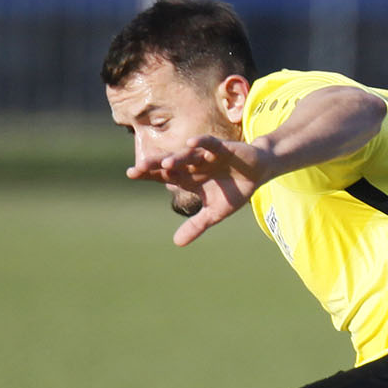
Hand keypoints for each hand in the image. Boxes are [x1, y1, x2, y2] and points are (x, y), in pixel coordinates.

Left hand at [130, 135, 272, 245]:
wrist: (257, 172)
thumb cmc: (234, 190)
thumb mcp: (215, 213)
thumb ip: (196, 225)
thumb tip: (177, 243)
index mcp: (188, 178)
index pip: (164, 175)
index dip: (148, 174)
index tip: (130, 173)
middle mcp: (193, 164)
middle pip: (171, 164)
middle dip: (155, 165)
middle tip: (138, 168)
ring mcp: (206, 156)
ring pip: (188, 155)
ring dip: (177, 158)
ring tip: (165, 164)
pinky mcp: (222, 148)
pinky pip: (210, 144)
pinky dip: (201, 144)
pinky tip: (190, 144)